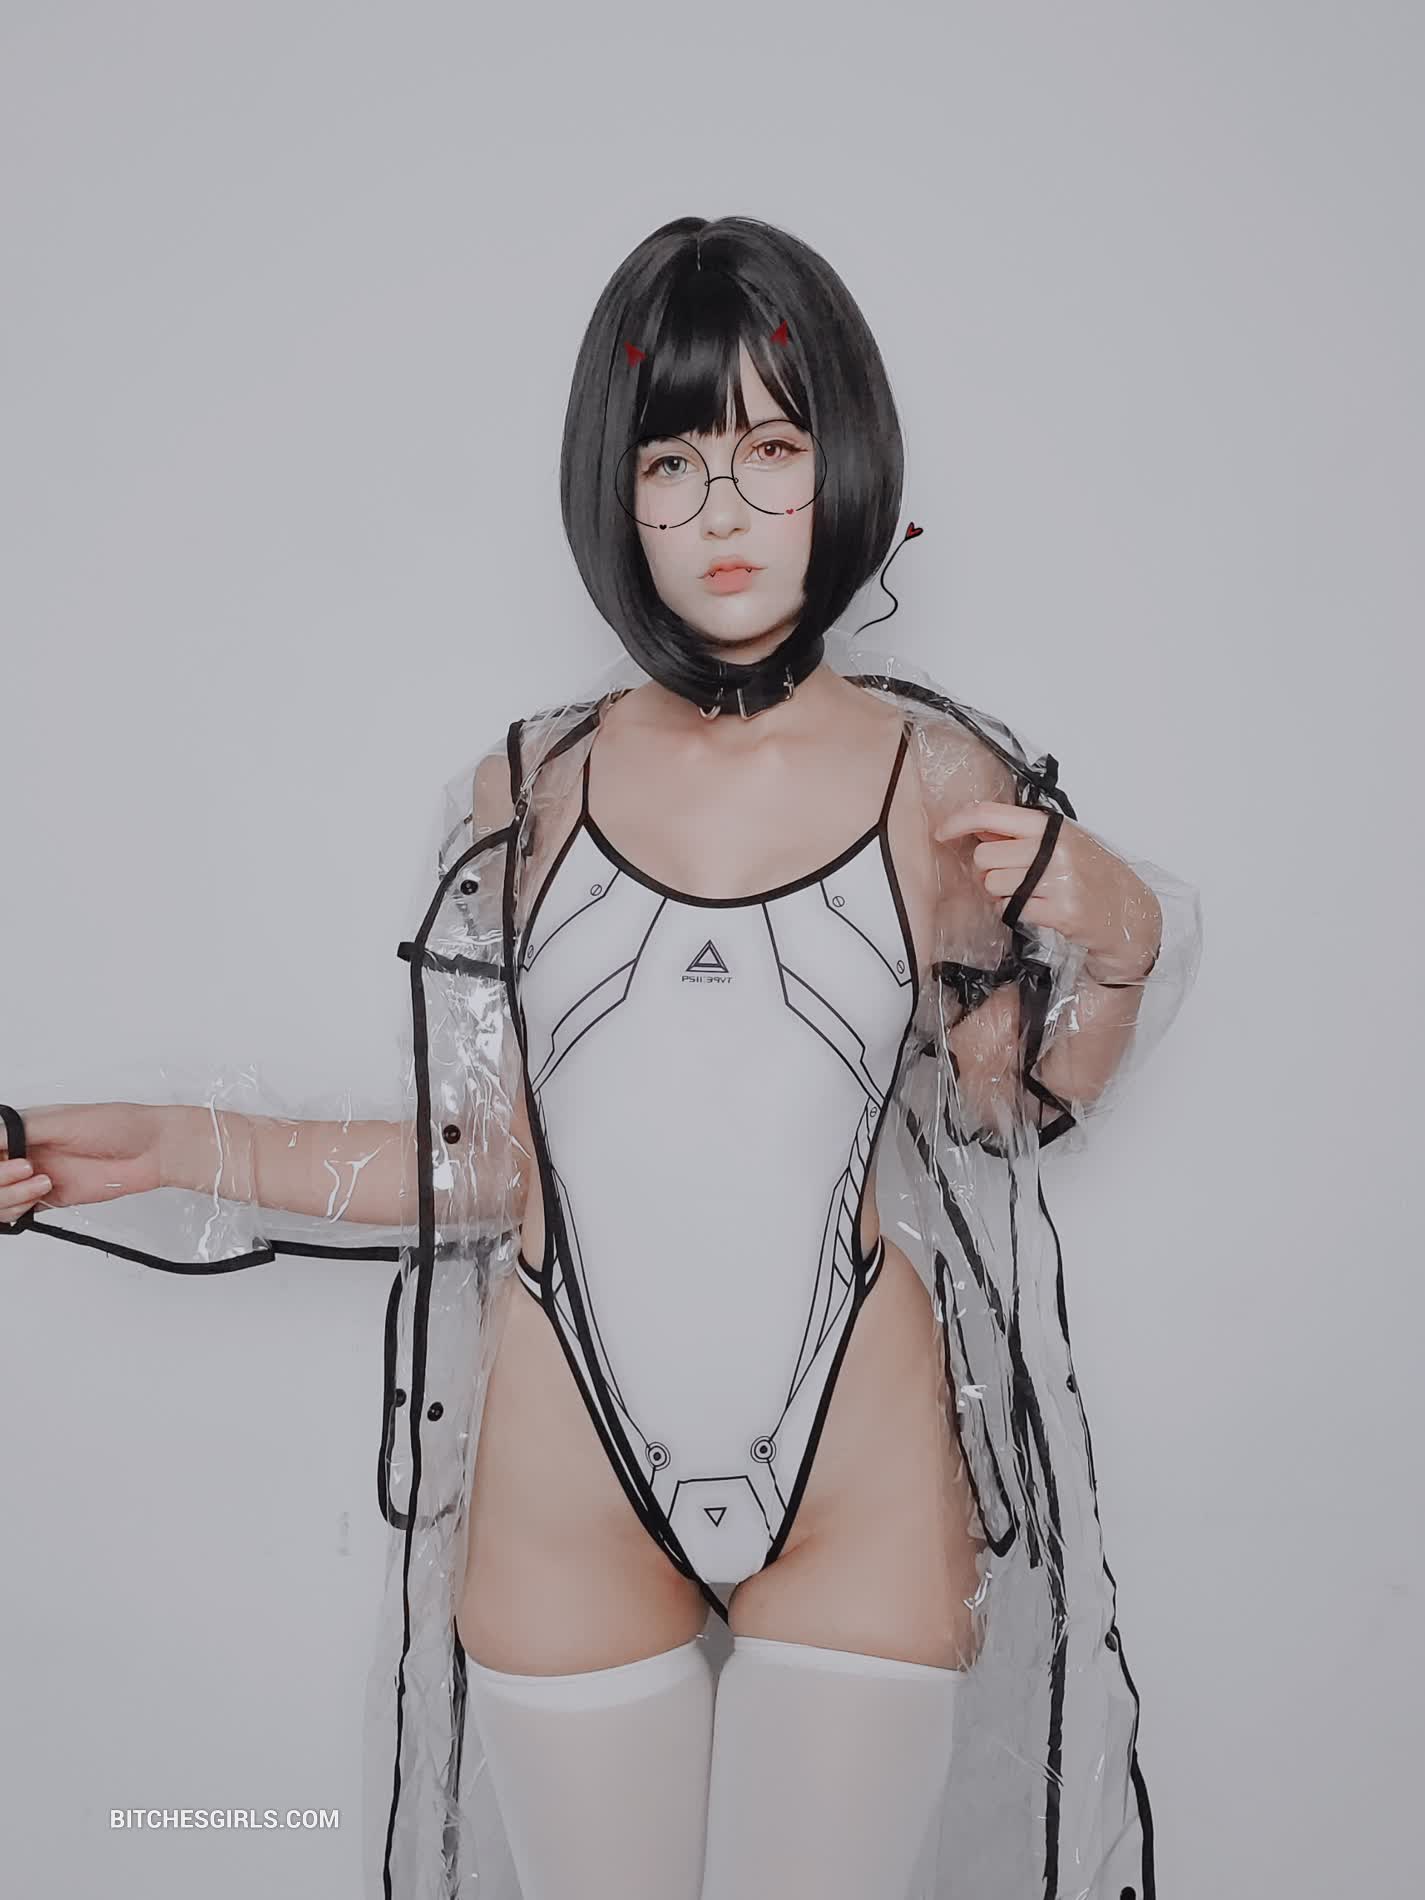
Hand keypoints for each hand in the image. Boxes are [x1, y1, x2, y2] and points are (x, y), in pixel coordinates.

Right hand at [0, 1102, 164, 1220]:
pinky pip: (17, 1211)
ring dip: (9, 1196)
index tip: (6, 1159)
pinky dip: (17, 1209)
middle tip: (27, 1169)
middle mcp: (25, 1151)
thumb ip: (21, 1131)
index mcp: (23, 1127)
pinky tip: (39, 1195)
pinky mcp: (50, 1198)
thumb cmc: (120, 1125)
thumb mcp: (65, 1121)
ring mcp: (35, 1175)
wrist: (154, 1151)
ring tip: (42, 1182)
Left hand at [936, 802, 1161, 981]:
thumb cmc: (1092, 875)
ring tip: (1029, 895)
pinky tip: (1039, 910)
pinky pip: (1010, 910)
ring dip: (1001, 895)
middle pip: (984, 857)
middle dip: (986, 871)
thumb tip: (974, 828)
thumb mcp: (1061, 843)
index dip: (958, 821)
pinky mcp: (1060, 911)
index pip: (991, 813)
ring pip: (993, 885)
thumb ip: (1021, 835)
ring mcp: (1058, 880)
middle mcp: (1055, 849)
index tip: (941, 833)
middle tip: (1008, 878)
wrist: (1129, 913)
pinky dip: (1015, 913)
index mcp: (1052, 826)